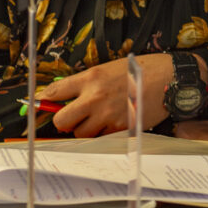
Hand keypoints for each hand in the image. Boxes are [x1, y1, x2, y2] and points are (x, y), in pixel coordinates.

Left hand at [41, 53, 176, 137]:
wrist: (171, 78)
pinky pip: (101, 139)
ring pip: (81, 134)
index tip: (37, 108)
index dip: (41, 102)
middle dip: (64, 122)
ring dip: (86, 129)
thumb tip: (66, 95)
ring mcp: (107, 115)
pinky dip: (104, 134)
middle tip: (74, 118)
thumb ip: (88, 82)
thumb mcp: (110, 68)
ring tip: (101, 118)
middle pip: (61, 120)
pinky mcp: (120, 129)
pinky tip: (115, 122)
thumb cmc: (142, 70)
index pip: (54, 92)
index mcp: (92, 77)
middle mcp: (95, 97)